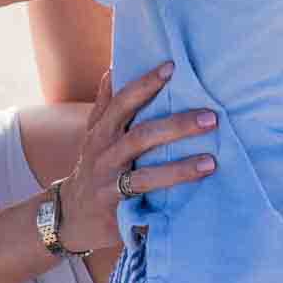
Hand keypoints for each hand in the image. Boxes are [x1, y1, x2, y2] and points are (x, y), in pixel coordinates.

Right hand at [56, 63, 215, 253]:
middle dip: (177, 125)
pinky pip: (144, 198)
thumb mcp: (94, 135)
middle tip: (211, 118)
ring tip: (210, 162)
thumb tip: (115, 67)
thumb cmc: (94, 168)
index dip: (145, 83)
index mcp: (101, 131)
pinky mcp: (115, 207)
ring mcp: (108, 180)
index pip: (122, 101)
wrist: (71, 216)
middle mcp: (103, 152)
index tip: (171, 67)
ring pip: (146, 175)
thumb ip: (106, 105)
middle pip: (141, 135)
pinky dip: (168, 195)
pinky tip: (193, 195)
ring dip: (180, 167)